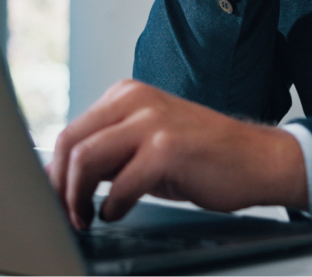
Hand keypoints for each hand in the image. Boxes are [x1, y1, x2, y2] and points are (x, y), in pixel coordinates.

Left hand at [48, 80, 307, 228]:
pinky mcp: (168, 148)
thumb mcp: (147, 144)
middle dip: (59, 187)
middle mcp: (137, 99)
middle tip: (68, 214)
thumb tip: (62, 178)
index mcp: (128, 94)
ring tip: (87, 217)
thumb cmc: (201, 156)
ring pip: (85, 158)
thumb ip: (110, 152)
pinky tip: (120, 212)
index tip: (56, 200)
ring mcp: (153, 121)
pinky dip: (112, 207)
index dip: (55, 173)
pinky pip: (120, 184)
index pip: (71, 131)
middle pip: (70, 142)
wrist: (256, 159)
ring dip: (77, 197)